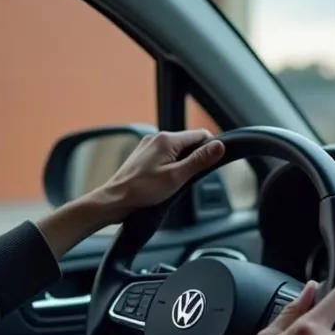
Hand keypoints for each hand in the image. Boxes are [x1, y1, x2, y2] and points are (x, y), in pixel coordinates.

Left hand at [92, 129, 225, 220]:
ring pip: (177, 150)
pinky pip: (165, 155)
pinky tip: (164, 180)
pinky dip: (170, 166)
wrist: (115, 200)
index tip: (208, 166)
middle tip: (189, 178)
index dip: (210, 149)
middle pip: (189, 142)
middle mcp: (157, 138)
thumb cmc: (142, 190)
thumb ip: (199, 160)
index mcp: (167, 139)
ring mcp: (149, 146)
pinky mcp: (144, 155)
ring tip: (174, 182)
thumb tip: (220, 146)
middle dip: (195, 158)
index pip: (201, 135)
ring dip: (182, 163)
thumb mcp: (177, 177)